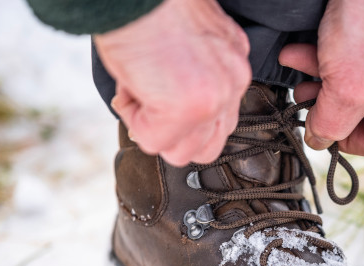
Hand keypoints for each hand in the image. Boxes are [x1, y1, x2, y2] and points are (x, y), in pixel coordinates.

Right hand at [94, 0, 250, 165]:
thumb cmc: (148, 7)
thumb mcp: (184, 39)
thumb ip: (190, 76)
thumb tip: (167, 102)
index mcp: (233, 62)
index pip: (219, 120)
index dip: (183, 118)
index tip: (159, 94)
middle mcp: (233, 80)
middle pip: (208, 146)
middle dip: (171, 133)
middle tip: (147, 100)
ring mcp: (215, 97)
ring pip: (183, 152)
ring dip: (151, 129)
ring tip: (138, 90)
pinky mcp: (189, 107)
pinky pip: (155, 141)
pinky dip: (133, 119)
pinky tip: (130, 87)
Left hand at [279, 0, 363, 157]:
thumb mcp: (345, 90)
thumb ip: (331, 125)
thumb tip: (320, 141)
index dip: (346, 141)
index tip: (320, 124)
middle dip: (329, 101)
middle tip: (304, 91)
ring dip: (326, 75)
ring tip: (299, 61)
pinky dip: (338, 52)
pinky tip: (311, 43)